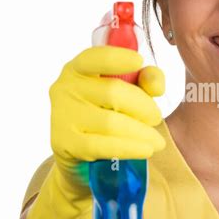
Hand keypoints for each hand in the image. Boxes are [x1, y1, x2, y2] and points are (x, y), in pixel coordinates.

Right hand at [26, 46, 165, 218]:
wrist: (83, 160)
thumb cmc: (108, 116)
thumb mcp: (129, 93)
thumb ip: (146, 80)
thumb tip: (155, 85)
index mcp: (78, 69)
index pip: (95, 57)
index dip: (118, 58)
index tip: (139, 61)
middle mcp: (65, 88)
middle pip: (113, 92)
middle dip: (143, 106)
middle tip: (156, 118)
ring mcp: (61, 116)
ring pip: (110, 122)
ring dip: (141, 132)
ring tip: (157, 141)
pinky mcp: (64, 143)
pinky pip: (102, 145)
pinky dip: (129, 148)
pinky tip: (146, 150)